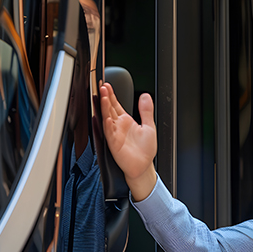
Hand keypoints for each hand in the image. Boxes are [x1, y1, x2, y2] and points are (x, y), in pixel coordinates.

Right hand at [100, 82, 157, 199]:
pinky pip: (109, 133)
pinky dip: (108, 125)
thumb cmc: (145, 150)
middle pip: (109, 108)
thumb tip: (145, 96)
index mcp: (126, 121)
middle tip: (102, 86)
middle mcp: (118, 126)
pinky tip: (107, 118)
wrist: (143, 167)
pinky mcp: (114, 144)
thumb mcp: (149, 126)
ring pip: (107, 118)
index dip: (111, 95)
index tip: (107, 85)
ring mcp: (115, 134)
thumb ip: (146, 111)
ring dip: (104, 108)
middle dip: (106, 97)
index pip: (116, 105)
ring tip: (103, 96)